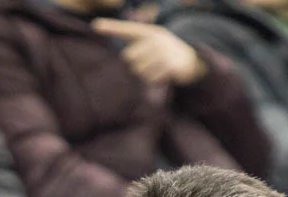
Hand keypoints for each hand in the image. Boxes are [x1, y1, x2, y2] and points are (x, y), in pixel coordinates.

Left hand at [93, 19, 207, 85]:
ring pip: (140, 71)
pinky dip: (156, 80)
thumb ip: (134, 47)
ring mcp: (163, 52)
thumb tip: (121, 57)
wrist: (191, 60)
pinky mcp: (170, 65)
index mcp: (149, 32)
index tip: (95, 26)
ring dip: (146, 75)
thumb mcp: (151, 44)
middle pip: (129, 58)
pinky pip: (152, 79)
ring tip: (158, 69)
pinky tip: (164, 74)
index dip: (111, 27)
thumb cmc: (164, 53)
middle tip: (150, 63)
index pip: (127, 29)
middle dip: (137, 65)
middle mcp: (155, 39)